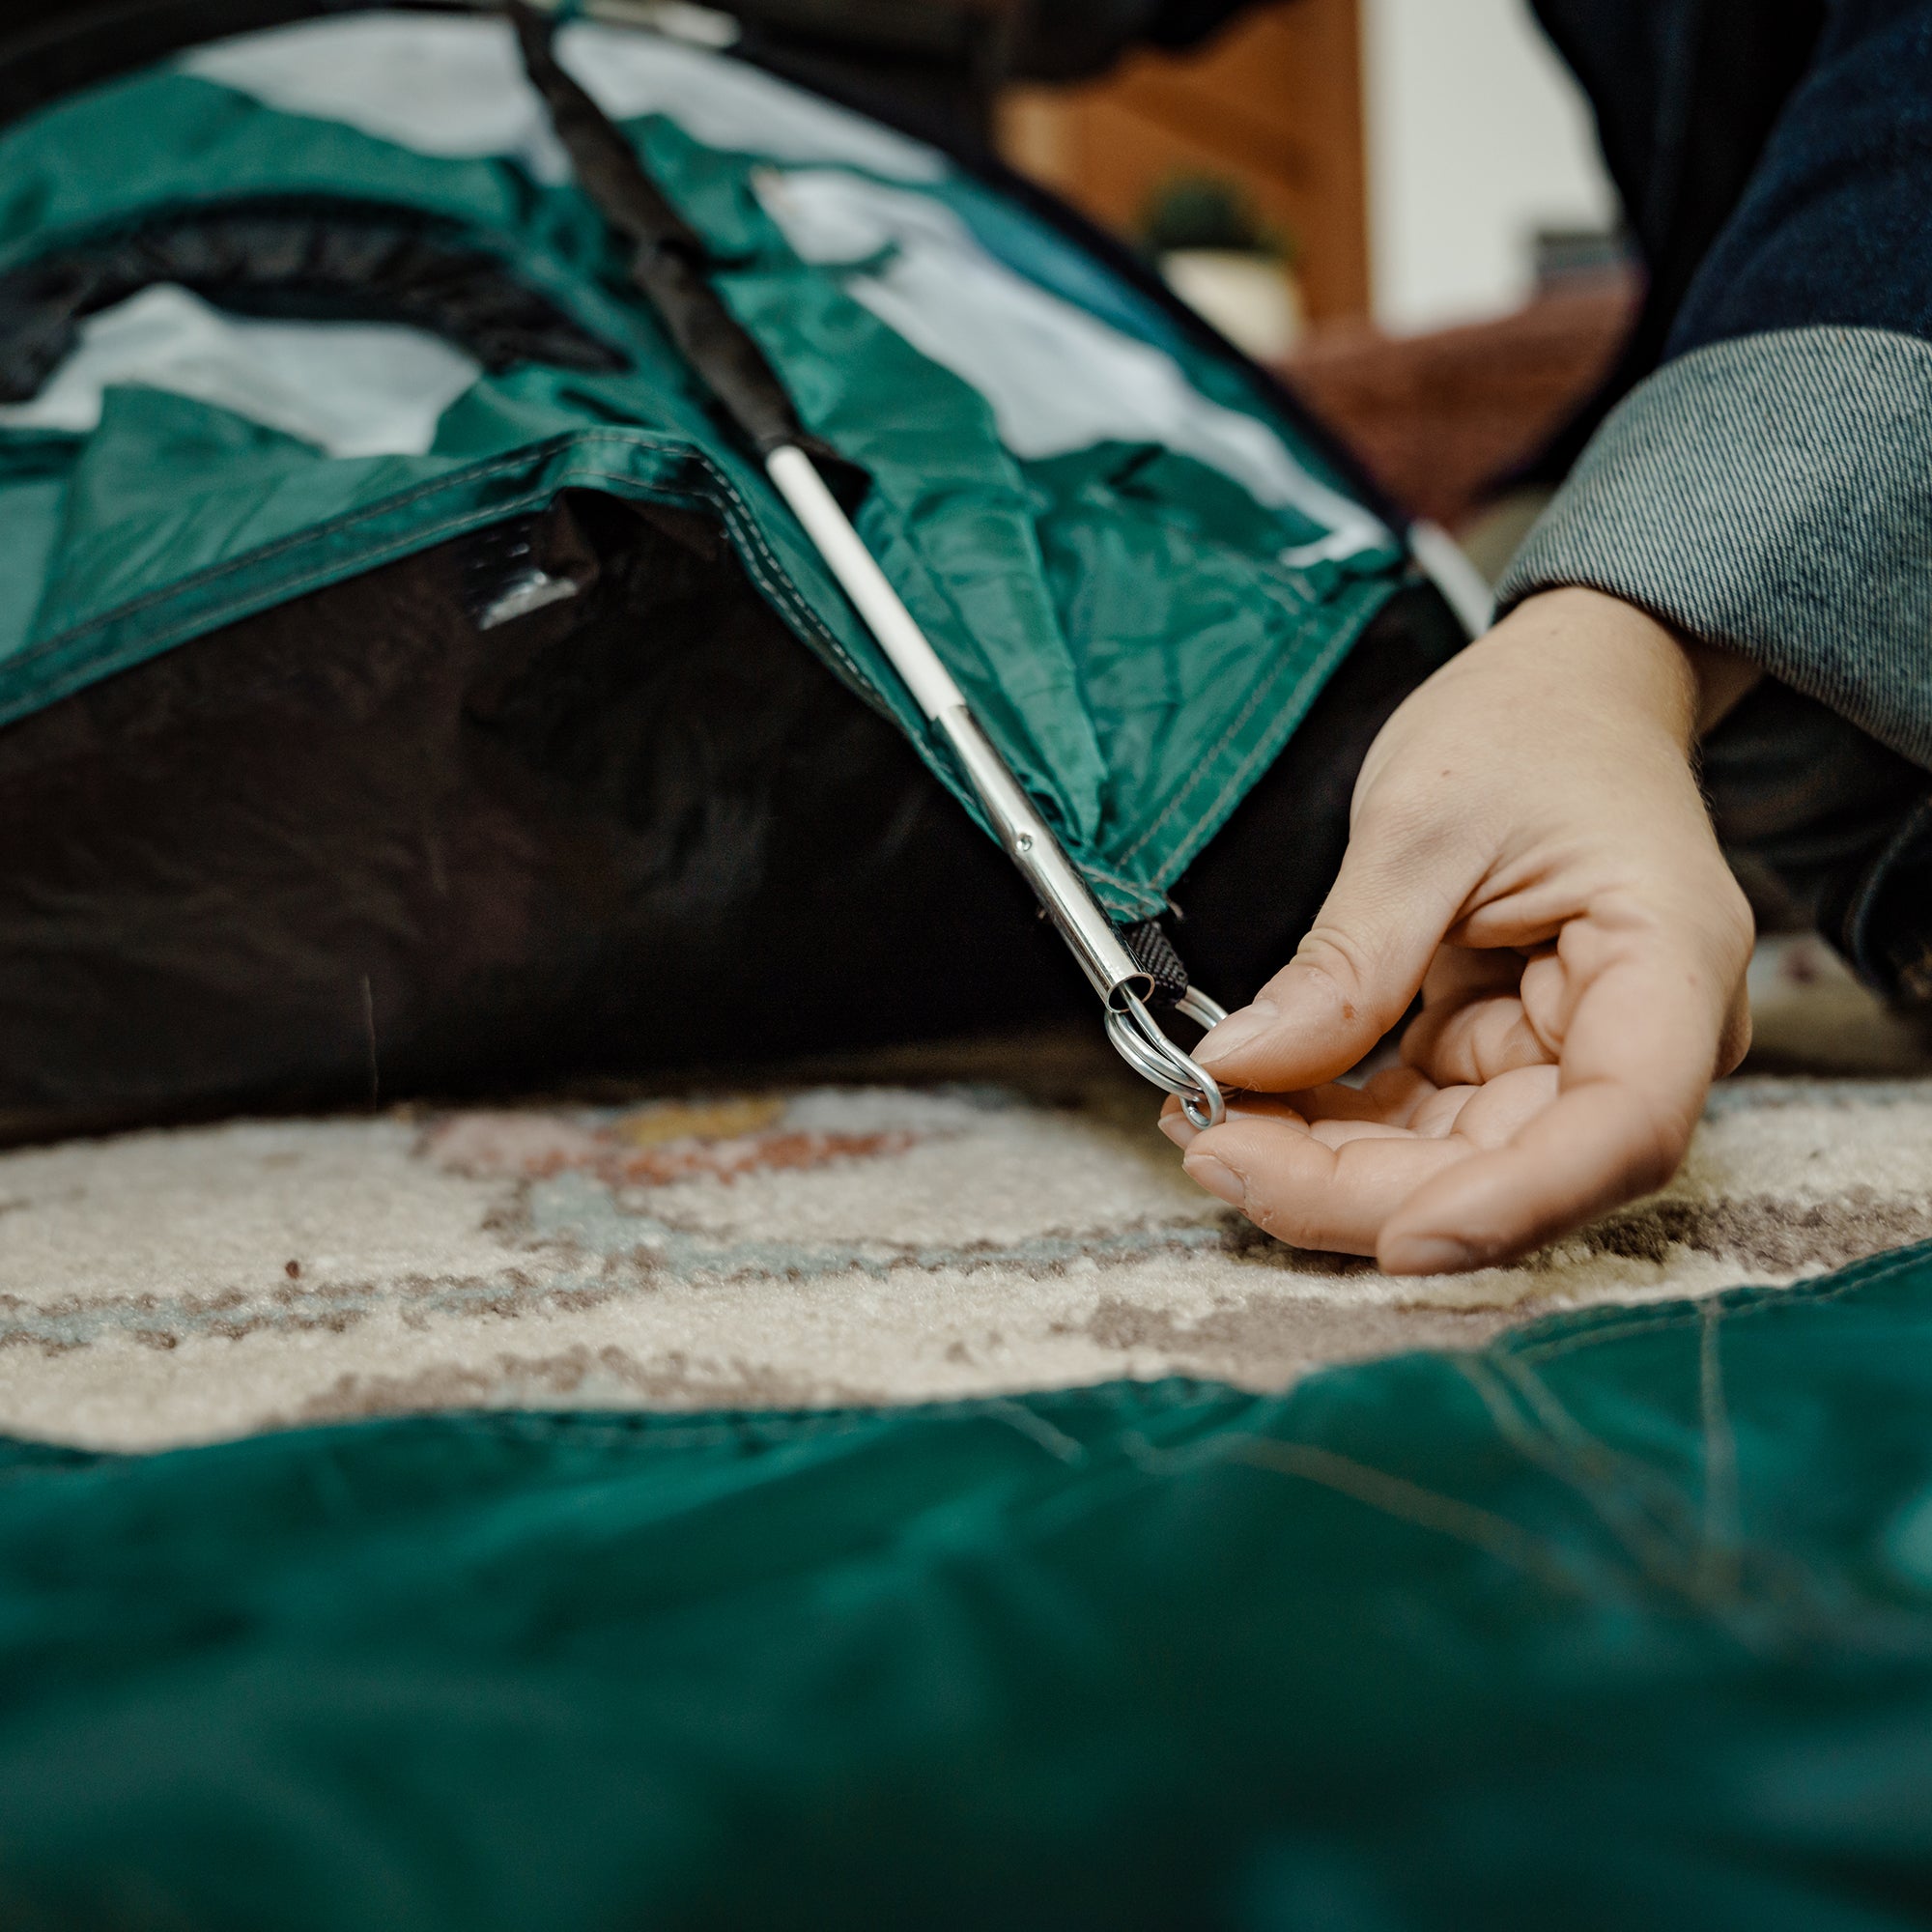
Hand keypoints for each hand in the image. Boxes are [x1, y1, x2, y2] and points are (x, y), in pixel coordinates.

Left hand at [1161, 587, 1755, 1273]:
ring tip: (1206, 1121)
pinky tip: (1247, 1102)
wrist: (1564, 689)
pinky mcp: (1505, 1059)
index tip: (1399, 1240)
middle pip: (1514, 1168)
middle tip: (1216, 1151)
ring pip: (1451, 1164)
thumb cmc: (1530, 726)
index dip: (1513, 1205)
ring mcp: (1568, 1057)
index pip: (1621, 1129)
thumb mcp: (1422, 824)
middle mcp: (1636, 1037)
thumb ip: (1346, 962)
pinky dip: (1330, 1127)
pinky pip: (1418, 1125)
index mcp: (1667, 964)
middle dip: (1359, 1186)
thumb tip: (1240, 1068)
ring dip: (1324, 1165)